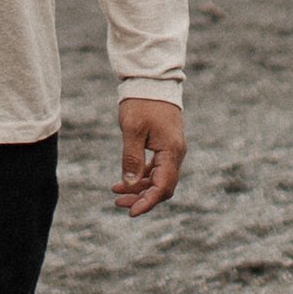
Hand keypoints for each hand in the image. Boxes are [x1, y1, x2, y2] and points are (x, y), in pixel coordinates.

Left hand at [113, 97, 185, 215]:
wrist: (151, 81)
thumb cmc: (141, 103)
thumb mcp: (132, 130)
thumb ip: (132, 158)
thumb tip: (129, 184)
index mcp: (171, 152)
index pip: (163, 187)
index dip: (147, 202)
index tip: (131, 212)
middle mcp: (176, 154)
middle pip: (162, 187)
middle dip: (141, 198)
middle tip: (118, 202)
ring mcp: (172, 150)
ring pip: (158, 179)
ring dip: (139, 188)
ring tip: (116, 192)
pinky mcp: (165, 146)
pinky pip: (156, 168)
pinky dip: (142, 176)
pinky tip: (125, 180)